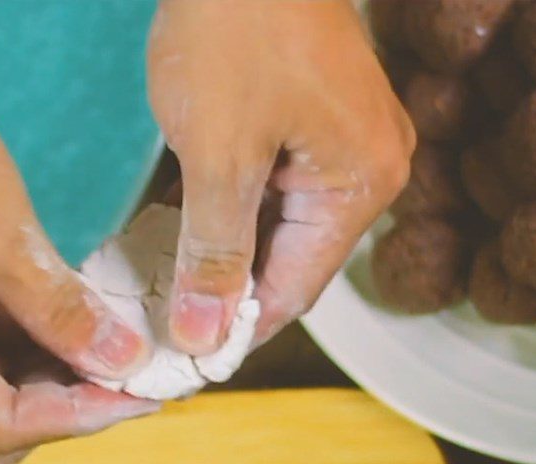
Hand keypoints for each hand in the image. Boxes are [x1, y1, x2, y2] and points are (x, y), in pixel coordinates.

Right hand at [0, 22, 155, 463]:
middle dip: (70, 405)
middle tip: (129, 372)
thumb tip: (124, 361)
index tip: (142, 394)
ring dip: (56, 378)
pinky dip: (34, 349)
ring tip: (113, 346)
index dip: (83, 417)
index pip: (7, 425)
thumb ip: (57, 307)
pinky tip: (75, 322)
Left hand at [148, 0, 413, 352]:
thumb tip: (203, 336)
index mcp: (359, 185)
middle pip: (290, 261)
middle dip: (229, 291)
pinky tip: (186, 231)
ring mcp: (344, 145)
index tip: (190, 358)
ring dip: (226, 254)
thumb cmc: (232, 27)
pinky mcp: (314, 124)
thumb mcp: (217, 154)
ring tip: (168, 282)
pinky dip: (230, 213)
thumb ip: (213, 253)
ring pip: (278, 229)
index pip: (298, 288)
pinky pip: (274, 191)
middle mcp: (366, 171)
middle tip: (169, 321)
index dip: (242, 328)